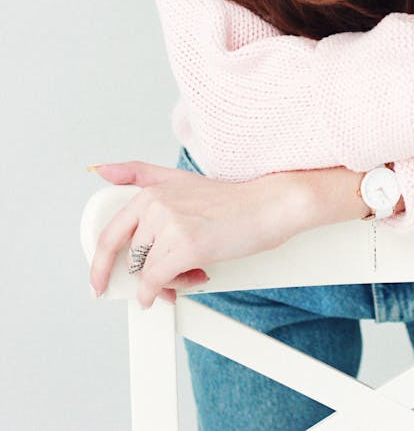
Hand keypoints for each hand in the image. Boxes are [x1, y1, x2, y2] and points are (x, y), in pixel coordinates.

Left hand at [89, 161, 313, 307]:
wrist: (267, 205)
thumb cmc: (229, 199)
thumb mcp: (179, 179)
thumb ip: (138, 174)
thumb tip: (99, 170)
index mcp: (150, 192)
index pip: (110, 233)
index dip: (100, 265)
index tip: (99, 283)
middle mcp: (155, 204)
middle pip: (133, 260)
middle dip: (150, 275)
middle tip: (175, 274)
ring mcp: (170, 224)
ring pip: (146, 274)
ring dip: (167, 282)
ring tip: (193, 269)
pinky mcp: (185, 246)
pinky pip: (158, 283)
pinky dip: (168, 291)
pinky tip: (188, 281)